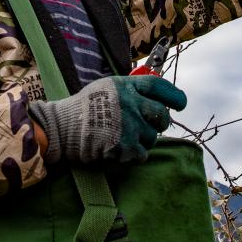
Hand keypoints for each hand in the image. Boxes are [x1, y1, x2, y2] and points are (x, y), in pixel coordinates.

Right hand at [28, 75, 186, 164]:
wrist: (60, 129)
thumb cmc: (82, 109)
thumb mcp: (106, 88)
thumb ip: (130, 90)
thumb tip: (156, 96)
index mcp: (125, 86)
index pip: (159, 86)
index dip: (174, 96)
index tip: (181, 104)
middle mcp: (130, 103)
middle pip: (162, 115)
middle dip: (159, 123)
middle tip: (148, 126)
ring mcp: (129, 126)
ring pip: (152, 137)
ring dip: (142, 140)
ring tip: (122, 138)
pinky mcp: (125, 147)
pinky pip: (141, 154)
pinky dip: (132, 155)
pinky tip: (117, 149)